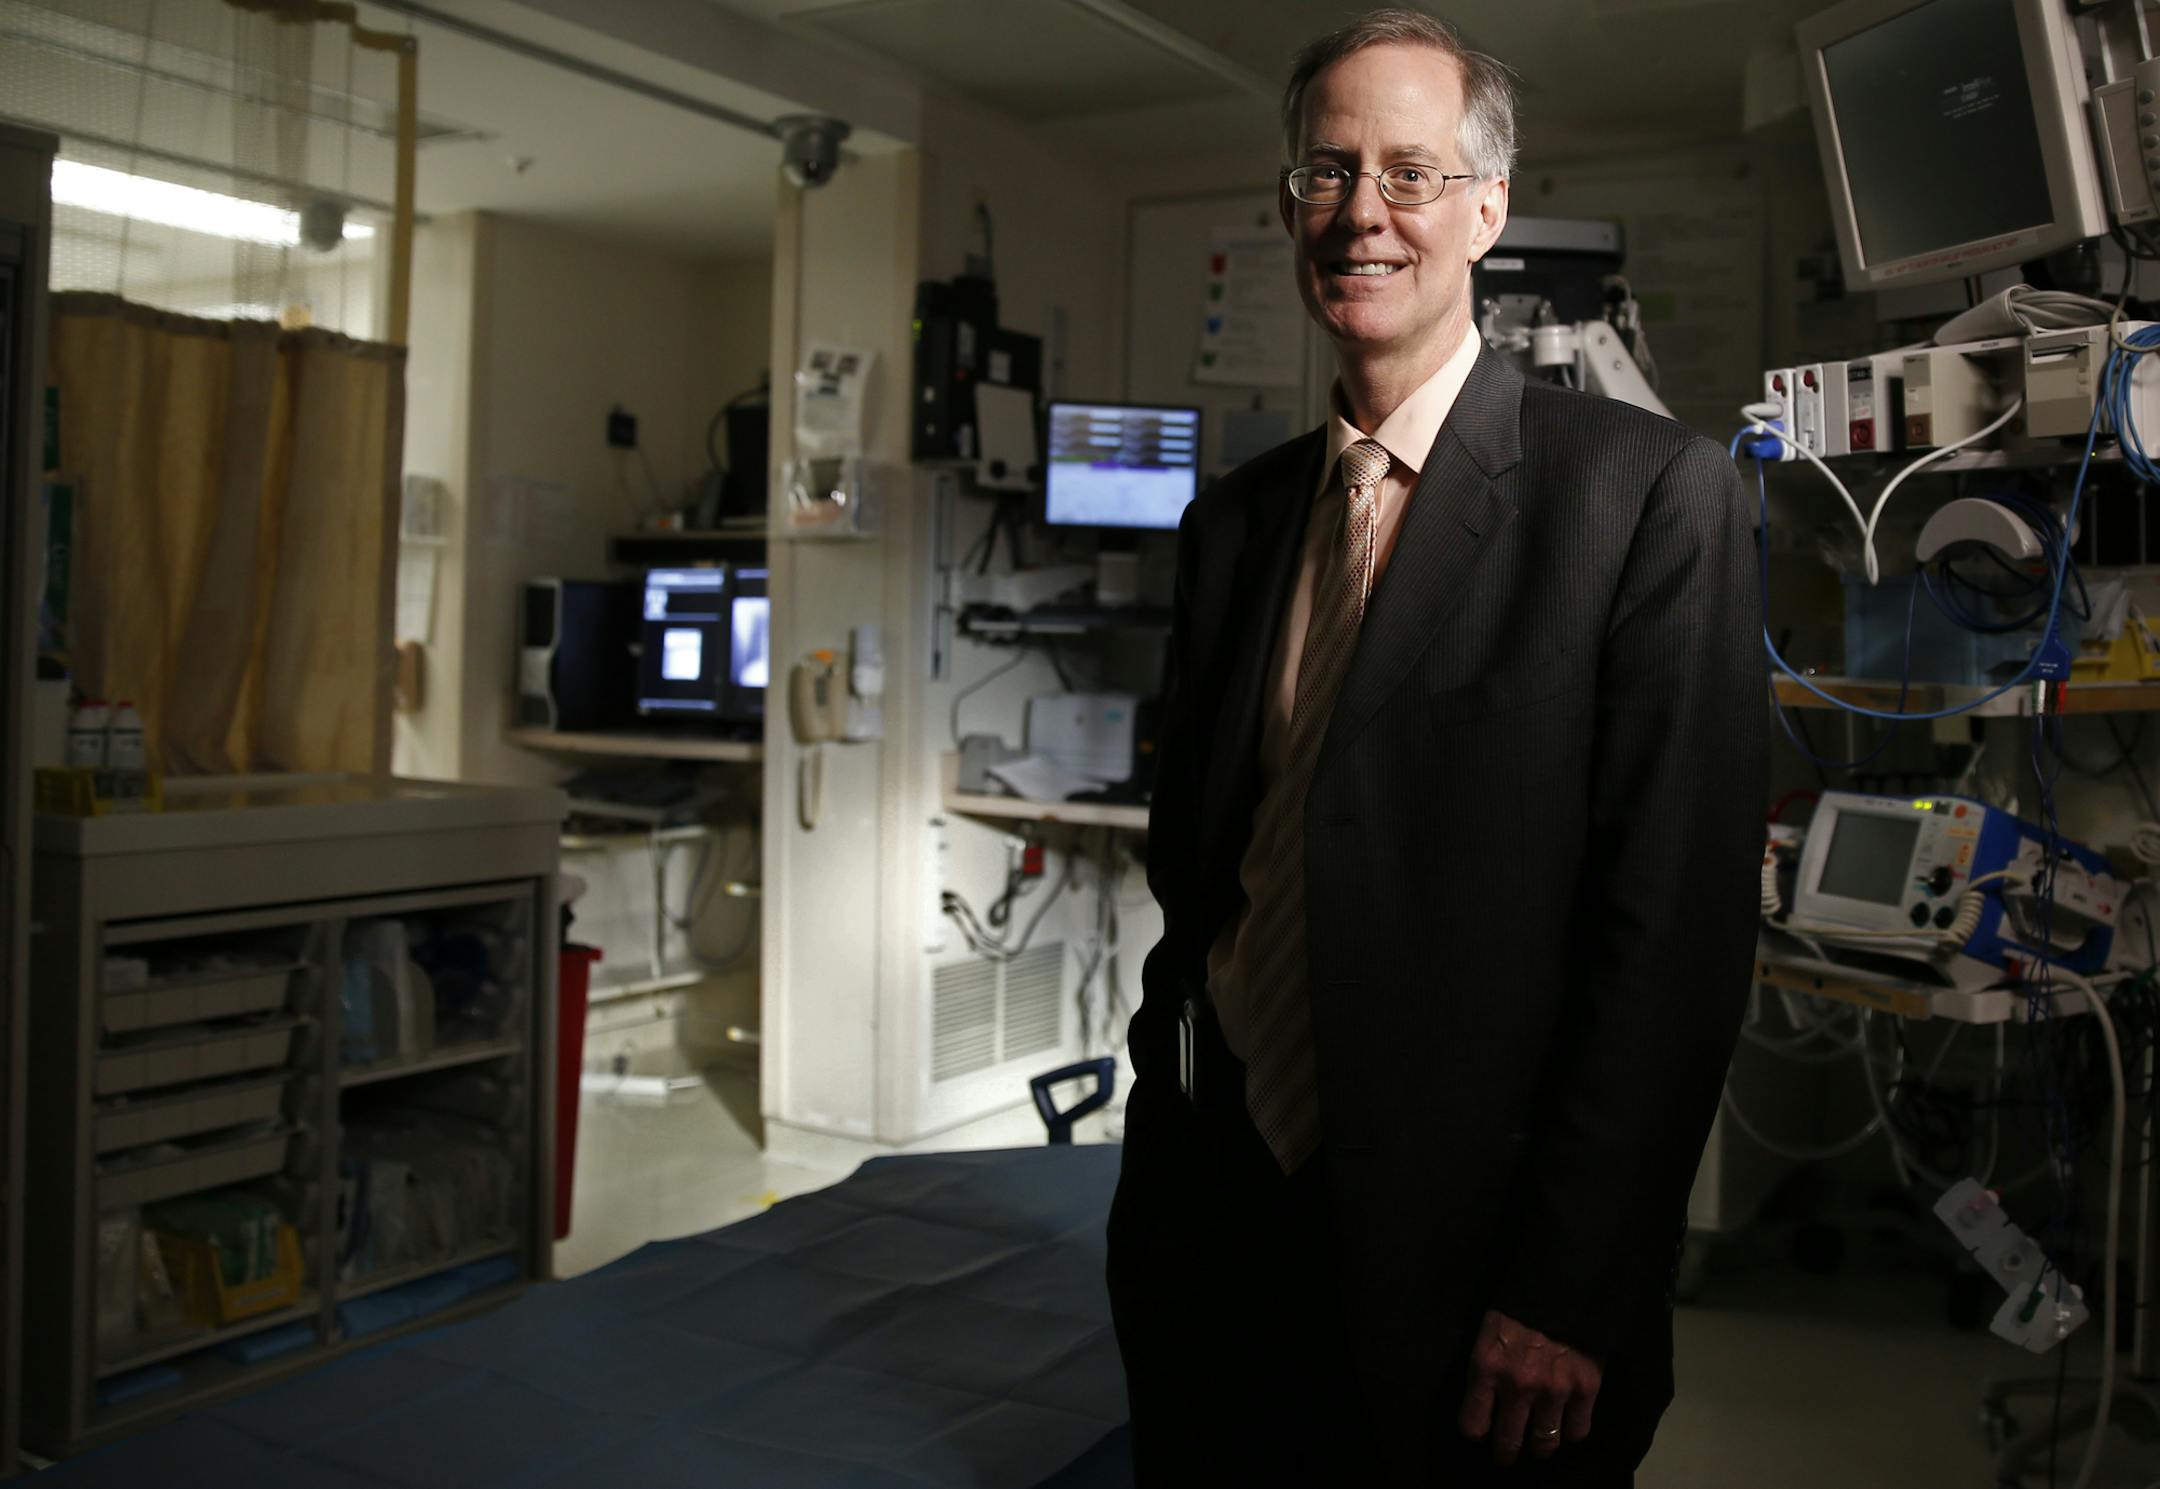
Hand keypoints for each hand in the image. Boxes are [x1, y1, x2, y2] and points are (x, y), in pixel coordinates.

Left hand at [1457, 1309, 1601, 1465]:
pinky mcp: (1586, 1389)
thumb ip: (1486, 1366)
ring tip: (1539, 1447)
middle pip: (1508, 1442)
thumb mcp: (1488, 1331)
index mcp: (1487, 1367)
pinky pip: (1578, 1430)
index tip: (1481, 1430)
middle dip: (1505, 1452)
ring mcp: (1554, 1390)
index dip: (1476, 1431)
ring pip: (1544, 1442)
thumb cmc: (1518, 1303)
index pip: (1472, 1425)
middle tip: (1506, 1454)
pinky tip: (1567, 1426)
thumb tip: (1483, 1397)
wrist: (1564, 1282)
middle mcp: (1518, 1386)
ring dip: (1540, 1448)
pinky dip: (1572, 1432)